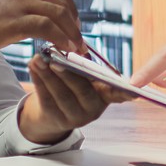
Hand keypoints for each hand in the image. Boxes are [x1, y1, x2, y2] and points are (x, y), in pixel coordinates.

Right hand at [0, 0, 83, 57]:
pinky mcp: (14, 20)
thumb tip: (43, 15)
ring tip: (75, 49)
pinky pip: (47, 28)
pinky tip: (64, 50)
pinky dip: (61, 39)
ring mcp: (19, 1)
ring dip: (72, 33)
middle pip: (63, 1)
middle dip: (75, 23)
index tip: (74, 26)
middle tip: (79, 41)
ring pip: (59, 14)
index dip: (72, 8)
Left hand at [17, 53, 134, 144]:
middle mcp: (95, 109)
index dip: (125, 92)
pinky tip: (32, 67)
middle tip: (55, 59)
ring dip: (48, 75)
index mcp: (106, 94)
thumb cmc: (74, 84)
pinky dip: (38, 81)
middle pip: (82, 91)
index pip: (119, 93)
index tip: (133, 91)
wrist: (53, 111)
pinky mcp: (57, 120)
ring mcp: (76, 118)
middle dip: (68, 74)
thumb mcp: (84, 75)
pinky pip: (46, 99)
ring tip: (37, 58)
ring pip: (61, 95)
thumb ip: (83, 63)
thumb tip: (72, 45)